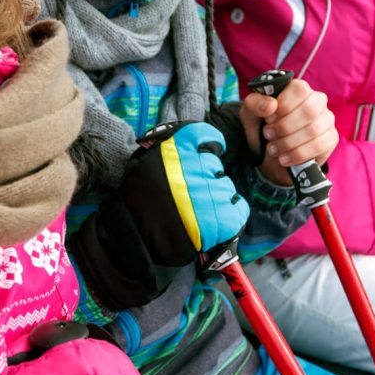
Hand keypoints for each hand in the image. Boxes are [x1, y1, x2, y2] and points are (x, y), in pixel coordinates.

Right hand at [122, 121, 249, 261]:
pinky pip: (239, 208)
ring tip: (199, 211)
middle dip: (206, 178)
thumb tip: (190, 148)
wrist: (136, 239)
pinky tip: (217, 219)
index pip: (204, 134)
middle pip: (214, 166)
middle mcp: (196, 168)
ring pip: (226, 187)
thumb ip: (166, 152)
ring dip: (216, 197)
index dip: (209, 142)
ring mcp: (211, 192)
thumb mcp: (143, 165)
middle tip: (192, 194)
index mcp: (175, 150)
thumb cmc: (138, 203)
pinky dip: (231, 213)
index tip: (209, 148)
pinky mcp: (224, 217)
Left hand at [239, 77, 337, 186]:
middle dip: (284, 127)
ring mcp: (327, 119)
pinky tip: (285, 158)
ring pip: (313, 130)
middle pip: (309, 111)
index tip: (268, 119)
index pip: (300, 90)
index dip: (283, 106)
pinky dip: (298, 154)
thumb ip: (255, 104)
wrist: (270, 153)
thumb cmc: (263, 127)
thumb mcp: (251, 113)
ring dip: (288, 143)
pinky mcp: (331, 138)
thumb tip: (271, 105)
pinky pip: (319, 146)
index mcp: (299, 89)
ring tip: (273, 149)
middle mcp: (317, 101)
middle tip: (268, 136)